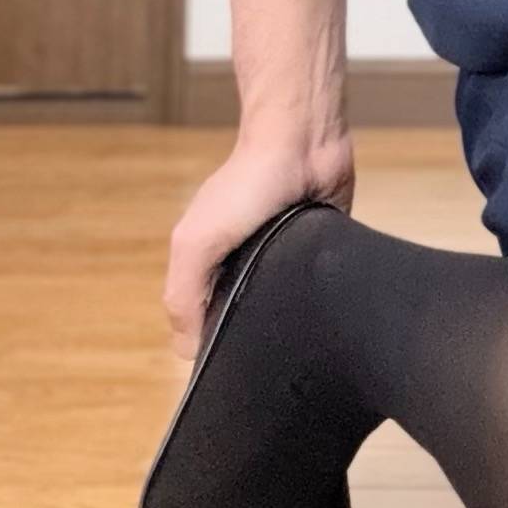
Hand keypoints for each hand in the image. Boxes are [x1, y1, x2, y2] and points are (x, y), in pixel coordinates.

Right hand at [161, 129, 355, 360]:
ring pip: (281, 309)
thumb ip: (183, 294)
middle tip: (271, 354)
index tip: (232, 365)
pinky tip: (324, 312)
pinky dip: (317, 299)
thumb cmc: (245, 187)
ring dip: (287, 317)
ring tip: (301, 334)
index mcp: (211, 266)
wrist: (303, 143)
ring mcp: (283, 260)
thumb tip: (189, 353)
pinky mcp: (319, 253)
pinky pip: (316, 290)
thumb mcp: (196, 241)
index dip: (212, 345)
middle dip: (254, 335)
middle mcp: (244, 266)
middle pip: (244, 319)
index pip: (204, 323)